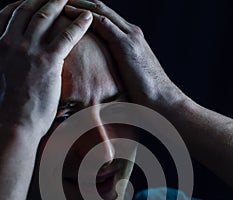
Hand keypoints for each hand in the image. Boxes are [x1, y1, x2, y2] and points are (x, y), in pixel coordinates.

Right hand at [0, 0, 91, 136]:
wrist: (15, 122)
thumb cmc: (11, 106)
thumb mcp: (4, 76)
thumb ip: (9, 61)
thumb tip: (18, 62)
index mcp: (0, 45)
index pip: (11, 14)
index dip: (24, 3)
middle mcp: (11, 42)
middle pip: (28, 10)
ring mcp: (29, 50)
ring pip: (46, 17)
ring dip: (60, 3)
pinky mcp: (47, 61)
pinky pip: (66, 36)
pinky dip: (79, 24)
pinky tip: (88, 18)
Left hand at [64, 0, 181, 110]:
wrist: (163, 101)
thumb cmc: (146, 96)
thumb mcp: (130, 78)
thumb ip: (118, 70)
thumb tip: (104, 80)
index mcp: (131, 39)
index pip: (105, 17)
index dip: (86, 9)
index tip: (68, 5)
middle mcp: (131, 32)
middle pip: (100, 8)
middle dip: (80, 0)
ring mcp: (130, 36)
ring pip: (99, 11)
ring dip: (78, 2)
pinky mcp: (126, 45)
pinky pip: (102, 23)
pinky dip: (83, 15)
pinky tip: (68, 11)